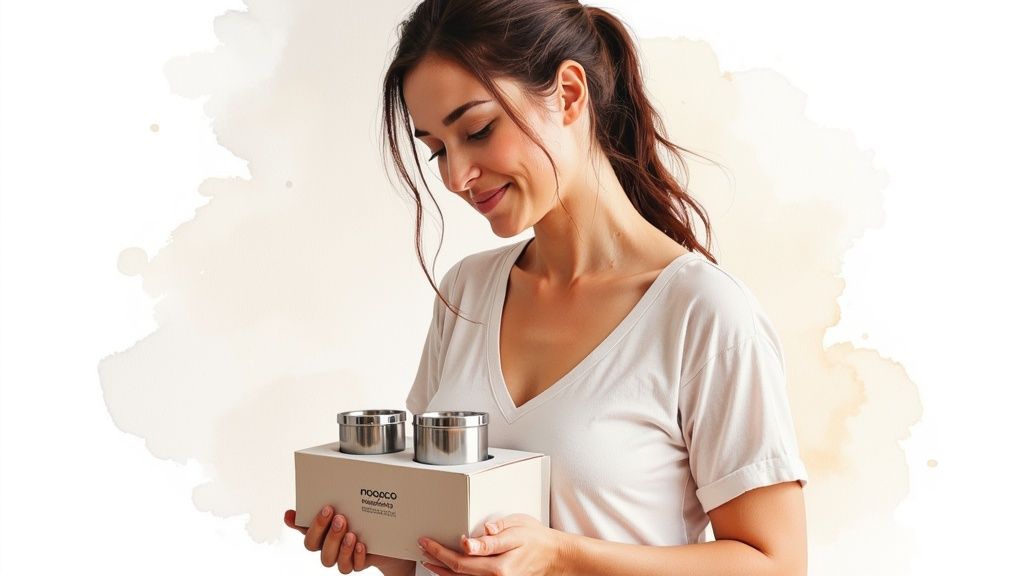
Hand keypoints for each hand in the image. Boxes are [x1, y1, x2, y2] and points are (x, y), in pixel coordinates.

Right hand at [284, 506, 413, 574]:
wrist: (384, 534)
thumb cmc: (356, 518)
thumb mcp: (342, 509)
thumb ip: (321, 507)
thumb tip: (289, 514)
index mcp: (321, 537)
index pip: (309, 538)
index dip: (313, 526)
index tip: (325, 508)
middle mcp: (329, 550)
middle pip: (320, 549)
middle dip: (329, 533)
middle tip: (340, 518)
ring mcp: (343, 559)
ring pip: (334, 561)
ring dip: (341, 547)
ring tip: (351, 534)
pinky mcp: (359, 563)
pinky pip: (354, 566)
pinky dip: (357, 556)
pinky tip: (361, 544)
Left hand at [418, 514, 567, 575]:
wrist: (555, 556)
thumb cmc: (537, 539)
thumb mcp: (516, 529)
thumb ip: (492, 537)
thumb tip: (469, 541)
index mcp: (498, 567)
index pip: (460, 561)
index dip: (439, 552)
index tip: (427, 542)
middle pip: (457, 574)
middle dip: (437, 560)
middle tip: (424, 548)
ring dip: (443, 572)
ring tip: (430, 561)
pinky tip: (450, 571)